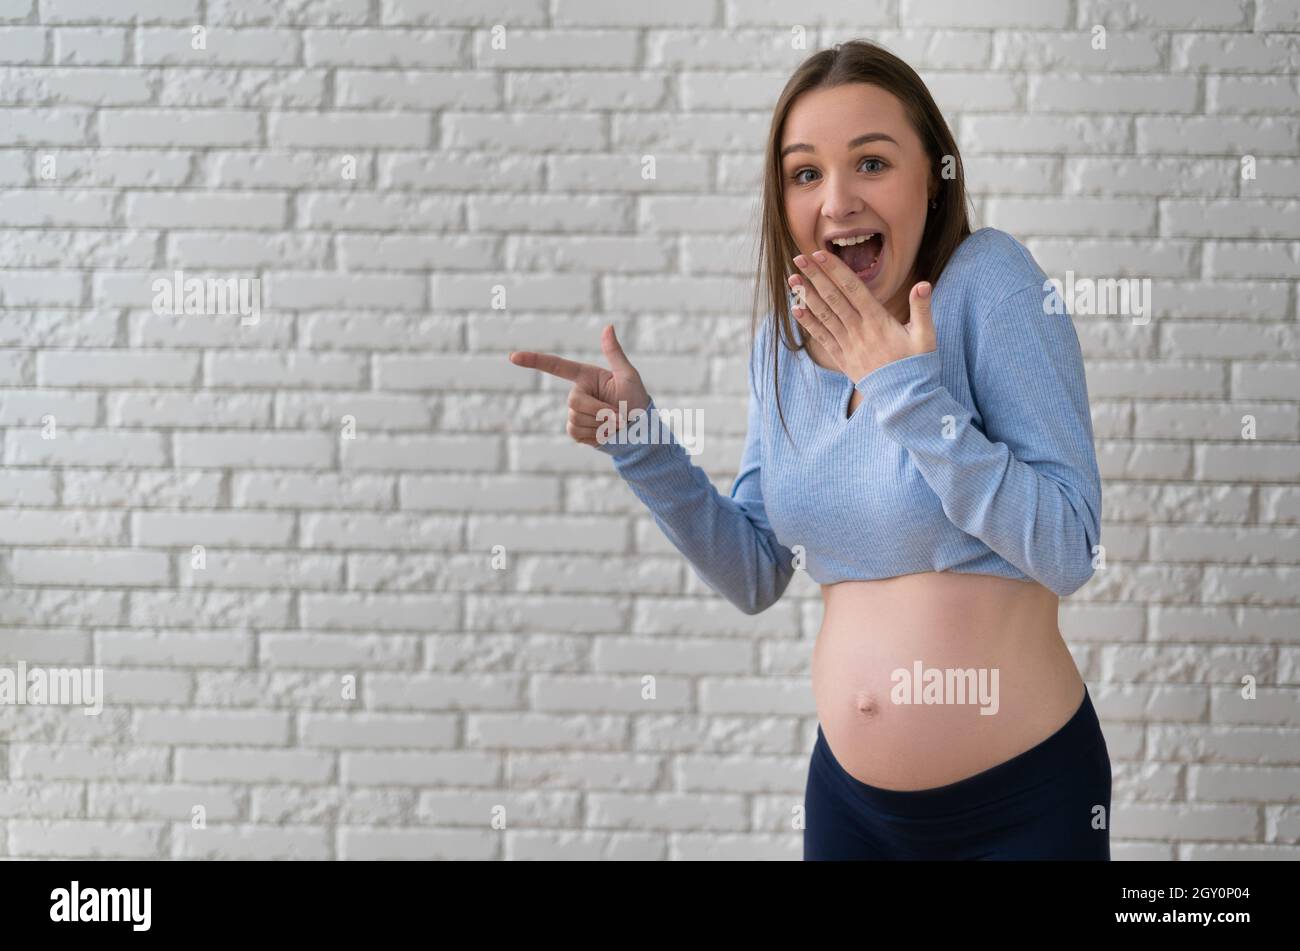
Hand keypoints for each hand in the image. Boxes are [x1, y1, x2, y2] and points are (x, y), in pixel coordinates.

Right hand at [508, 324, 649, 447]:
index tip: (513, 357)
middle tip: (620, 414)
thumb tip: (608, 326)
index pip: (556, 366)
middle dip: (601, 410)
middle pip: (575, 401)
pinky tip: (606, 433)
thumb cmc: (636, 400)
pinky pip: (576, 432)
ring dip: (601, 424)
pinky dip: (595, 435)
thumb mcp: (628, 375)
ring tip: (615, 423)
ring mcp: (574, 412)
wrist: (639, 431)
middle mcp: (577, 393)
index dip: (534, 361)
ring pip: (576, 418)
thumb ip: (615, 353)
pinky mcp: (575, 430)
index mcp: (585, 376)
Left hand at [788, 249, 935, 381]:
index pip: (853, 289)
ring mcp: (848, 345)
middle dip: (815, 277)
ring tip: (792, 279)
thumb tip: (924, 284)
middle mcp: (859, 330)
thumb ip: (922, 308)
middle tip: (799, 258)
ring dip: (807, 296)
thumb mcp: (925, 336)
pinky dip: (809, 323)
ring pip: (824, 316)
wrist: (904, 399)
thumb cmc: (917, 365)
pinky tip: (796, 309)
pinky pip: (822, 338)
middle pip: (834, 299)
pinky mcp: (842, 358)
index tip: (820, 254)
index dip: (835, 271)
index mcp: (879, 320)